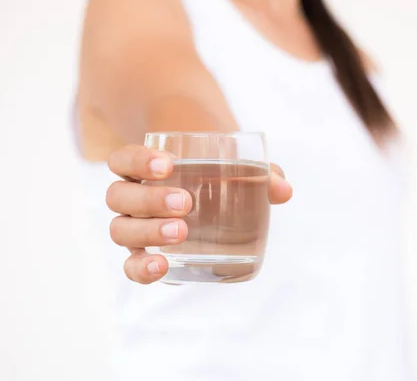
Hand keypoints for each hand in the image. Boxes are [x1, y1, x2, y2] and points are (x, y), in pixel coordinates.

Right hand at [105, 145, 292, 283]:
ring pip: (120, 230)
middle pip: (119, 197)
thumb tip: (283, 190)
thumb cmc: (218, 183)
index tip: (168, 164)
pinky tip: (162, 266)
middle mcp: (131, 200)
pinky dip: (141, 269)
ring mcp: (134, 230)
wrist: (209, 207)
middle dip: (149, 199)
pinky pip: (131, 267)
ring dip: (148, 232)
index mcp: (143, 171)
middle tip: (186, 202)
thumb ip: (262, 175)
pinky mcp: (144, 258)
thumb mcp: (238, 173)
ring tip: (181, 231)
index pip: (122, 160)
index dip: (137, 161)